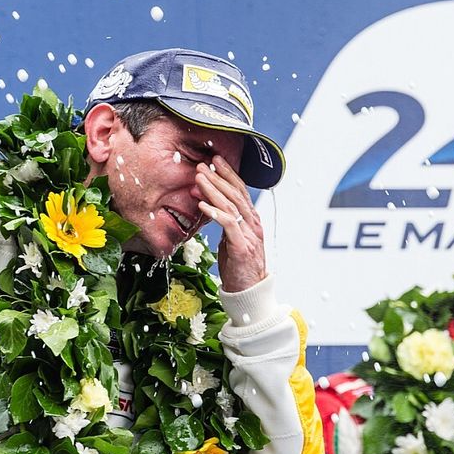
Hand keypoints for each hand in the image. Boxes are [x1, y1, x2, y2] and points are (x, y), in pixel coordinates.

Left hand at [195, 155, 265, 292]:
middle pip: (236, 193)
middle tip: (204, 163)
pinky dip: (215, 212)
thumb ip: (225, 222)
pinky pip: (228, 225)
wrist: (249, 292)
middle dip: (219, 176)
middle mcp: (252, 223)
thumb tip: (209, 206)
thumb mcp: (231, 239)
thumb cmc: (239, 267)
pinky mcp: (242, 247)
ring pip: (231, 205)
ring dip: (214, 190)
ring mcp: (249, 234)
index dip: (228, 174)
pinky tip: (203, 205)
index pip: (240, 191)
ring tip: (200, 178)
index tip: (215, 161)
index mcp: (251, 220)